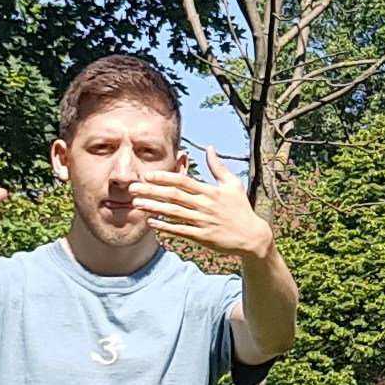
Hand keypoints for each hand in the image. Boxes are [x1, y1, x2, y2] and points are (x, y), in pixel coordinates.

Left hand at [133, 147, 271, 258]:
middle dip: (152, 191)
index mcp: (211, 191)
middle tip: (133, 188)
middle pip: (174, 196)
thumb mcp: (233, 185)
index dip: (165, 177)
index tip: (148, 175)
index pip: (184, 181)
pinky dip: (165, 226)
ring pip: (174, 213)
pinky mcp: (203, 237)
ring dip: (154, 208)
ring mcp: (203, 222)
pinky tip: (151, 222)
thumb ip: (218, 167)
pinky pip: (180, 230)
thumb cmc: (241, 209)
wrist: (252, 236)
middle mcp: (205, 205)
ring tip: (136, 204)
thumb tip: (209, 148)